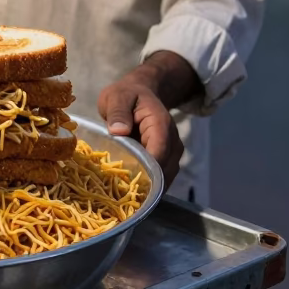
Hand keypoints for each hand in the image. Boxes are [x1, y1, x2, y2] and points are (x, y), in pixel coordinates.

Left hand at [98, 69, 183, 187]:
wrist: (140, 93)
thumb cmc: (126, 95)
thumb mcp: (116, 97)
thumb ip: (117, 112)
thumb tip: (118, 131)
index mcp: (160, 124)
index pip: (159, 153)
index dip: (146, 169)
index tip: (127, 181)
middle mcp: (172, 141)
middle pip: (165, 170)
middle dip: (146, 183)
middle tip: (123, 194)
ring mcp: (172, 152)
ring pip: (165, 178)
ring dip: (149, 187)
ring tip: (127, 195)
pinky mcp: (166, 160)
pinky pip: (161, 177)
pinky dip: (149, 185)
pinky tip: (133, 191)